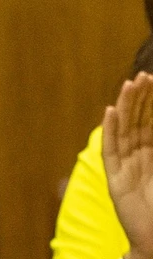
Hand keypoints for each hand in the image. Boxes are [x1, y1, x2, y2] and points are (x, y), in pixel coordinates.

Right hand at [104, 72, 152, 258]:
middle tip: (142, 75)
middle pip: (137, 124)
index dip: (152, 103)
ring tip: (129, 85)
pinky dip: (109, 132)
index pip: (151, 125)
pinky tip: (110, 113)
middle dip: (140, 100)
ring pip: (124, 133)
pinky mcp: (117, 183)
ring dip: (125, 108)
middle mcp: (138, 162)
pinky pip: (111, 152)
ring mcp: (126, 171)